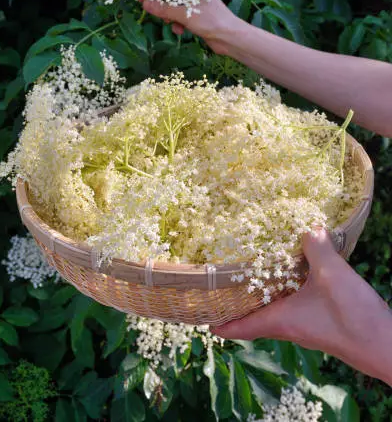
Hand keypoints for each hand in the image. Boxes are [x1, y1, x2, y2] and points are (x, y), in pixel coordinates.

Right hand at [141, 0, 239, 54]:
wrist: (229, 37)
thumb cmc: (211, 20)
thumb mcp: (184, 14)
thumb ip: (164, 9)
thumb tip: (145, 4)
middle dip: (162, 5)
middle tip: (153, 11)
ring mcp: (195, 3)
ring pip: (173, 6)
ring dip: (169, 16)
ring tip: (171, 23)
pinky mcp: (195, 16)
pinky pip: (180, 16)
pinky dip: (178, 23)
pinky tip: (180, 31)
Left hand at [212, 229, 391, 385]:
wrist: (386, 346)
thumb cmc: (354, 318)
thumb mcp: (332, 276)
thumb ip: (316, 248)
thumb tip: (305, 225)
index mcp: (280, 321)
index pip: (239, 328)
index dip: (217, 323)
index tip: (199, 316)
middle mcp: (288, 326)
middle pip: (252, 317)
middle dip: (236, 301)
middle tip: (220, 279)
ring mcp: (304, 326)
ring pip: (273, 309)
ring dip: (260, 294)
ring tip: (249, 269)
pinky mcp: (320, 321)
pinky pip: (292, 305)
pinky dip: (283, 290)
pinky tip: (291, 272)